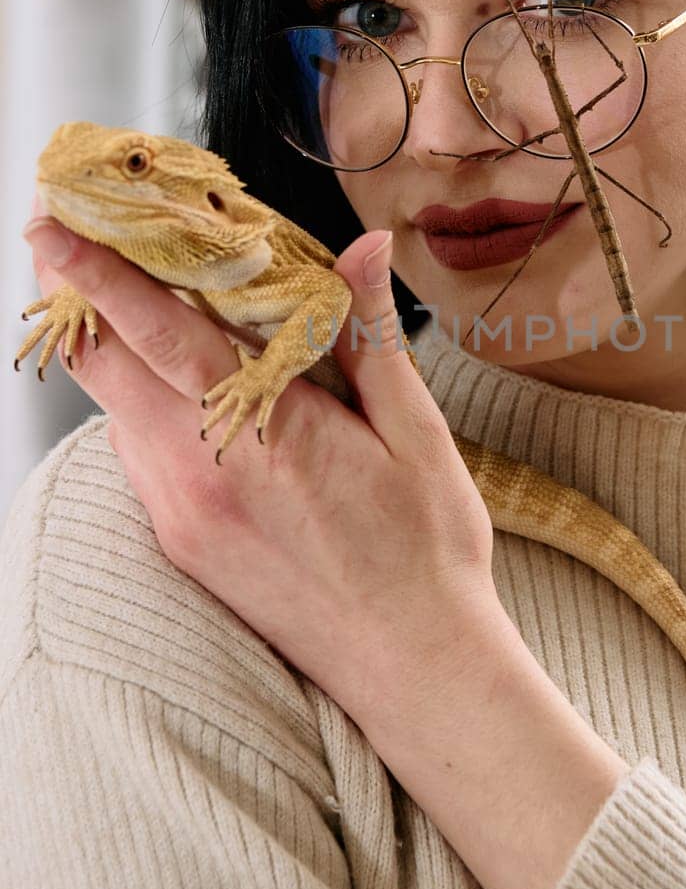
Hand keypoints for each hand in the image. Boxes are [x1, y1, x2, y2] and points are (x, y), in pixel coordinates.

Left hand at [21, 206, 508, 724]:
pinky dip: (137, 400)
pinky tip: (171, 378)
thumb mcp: (416, 433)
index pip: (158, 334)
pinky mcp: (180, 542)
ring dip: (108, 347)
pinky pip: (137, 451)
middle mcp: (202, 473)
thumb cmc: (426, 551)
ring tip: (120, 291)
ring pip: (115, 408)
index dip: (100, 273)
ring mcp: (182, 513)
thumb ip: (370, 335)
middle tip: (61, 233)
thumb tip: (366, 249)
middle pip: (104, 366)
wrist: (411, 666)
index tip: (57, 222)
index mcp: (266, 434)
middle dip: (73, 294)